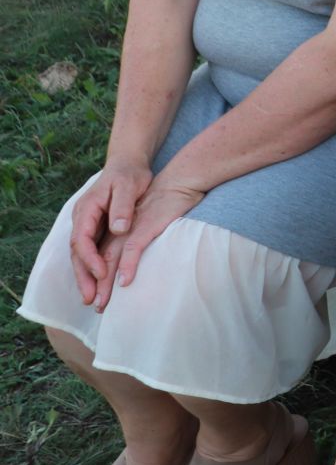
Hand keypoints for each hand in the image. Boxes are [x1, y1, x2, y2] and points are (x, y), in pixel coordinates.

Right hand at [68, 161, 150, 305]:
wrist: (128, 164)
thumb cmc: (130, 174)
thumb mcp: (129, 185)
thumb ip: (123, 206)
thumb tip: (118, 228)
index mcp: (87, 209)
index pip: (81, 239)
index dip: (89, 259)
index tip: (101, 274)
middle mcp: (83, 219)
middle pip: (77, 253)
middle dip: (83, 277)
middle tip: (90, 299)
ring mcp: (88, 225)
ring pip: (82, 256)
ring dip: (86, 277)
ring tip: (92, 300)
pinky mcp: (97, 229)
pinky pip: (91, 252)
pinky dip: (93, 269)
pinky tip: (99, 284)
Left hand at [102, 175, 205, 300]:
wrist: (180, 180)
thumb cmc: (166, 202)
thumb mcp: (146, 221)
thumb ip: (136, 238)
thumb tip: (131, 262)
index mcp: (116, 230)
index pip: (98, 257)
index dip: (93, 278)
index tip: (94, 298)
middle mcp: (118, 230)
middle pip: (100, 262)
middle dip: (96, 287)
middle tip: (96, 308)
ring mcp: (131, 228)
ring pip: (111, 259)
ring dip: (105, 283)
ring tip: (103, 303)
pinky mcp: (146, 226)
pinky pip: (133, 249)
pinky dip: (128, 265)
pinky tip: (125, 281)